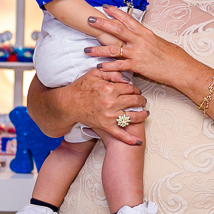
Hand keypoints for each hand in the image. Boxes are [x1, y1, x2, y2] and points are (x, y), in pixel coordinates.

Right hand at [25, 71, 147, 144]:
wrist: (67, 104)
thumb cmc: (80, 88)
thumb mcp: (94, 74)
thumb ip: (110, 72)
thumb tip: (125, 77)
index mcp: (109, 89)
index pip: (131, 88)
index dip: (136, 89)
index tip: (137, 90)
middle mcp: (111, 103)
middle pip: (134, 101)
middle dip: (141, 100)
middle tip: (143, 100)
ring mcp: (109, 116)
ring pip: (132, 116)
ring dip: (142, 115)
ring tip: (145, 113)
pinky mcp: (105, 126)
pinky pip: (119, 134)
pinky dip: (130, 139)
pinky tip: (138, 141)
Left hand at [86, 6, 193, 85]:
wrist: (179, 68)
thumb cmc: (171, 56)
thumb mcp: (158, 42)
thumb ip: (145, 38)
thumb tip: (139, 35)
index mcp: (145, 33)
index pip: (127, 19)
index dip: (115, 12)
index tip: (105, 7)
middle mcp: (139, 40)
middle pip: (117, 29)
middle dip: (101, 23)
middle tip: (89, 19)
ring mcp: (137, 52)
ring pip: (114, 49)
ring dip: (98, 49)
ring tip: (87, 50)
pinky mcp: (137, 66)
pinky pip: (119, 66)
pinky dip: (108, 67)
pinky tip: (100, 67)